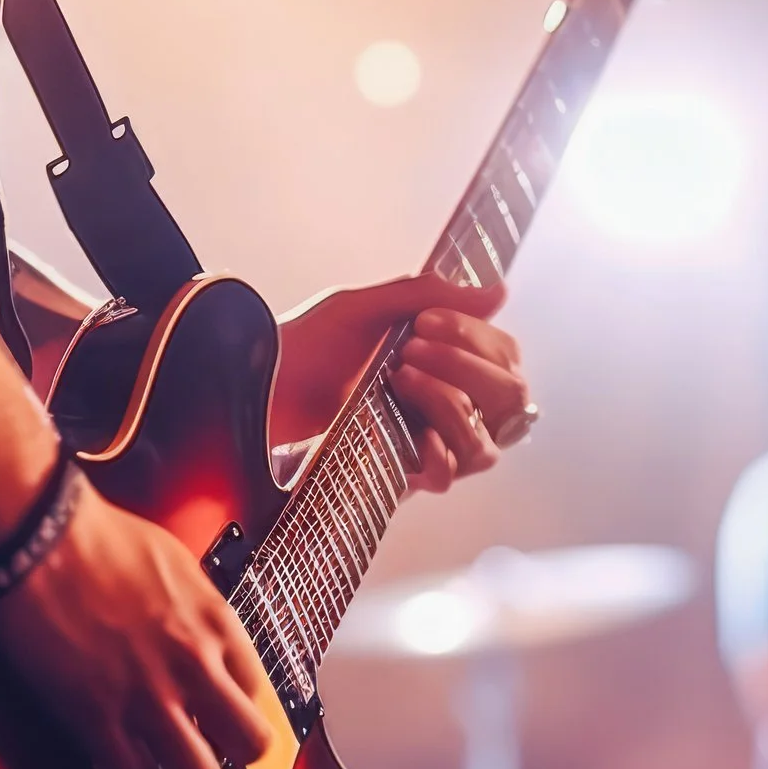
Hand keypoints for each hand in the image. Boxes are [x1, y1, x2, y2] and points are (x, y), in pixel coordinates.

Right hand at [0, 480, 274, 768]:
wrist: (41, 538)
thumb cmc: (101, 538)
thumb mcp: (177, 563)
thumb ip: (198, 607)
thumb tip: (199, 631)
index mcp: (217, 624)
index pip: (258, 692)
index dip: (237, 708)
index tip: (219, 714)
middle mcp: (195, 665)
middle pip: (250, 743)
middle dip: (233, 755)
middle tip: (208, 751)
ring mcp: (149, 696)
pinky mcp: (98, 717)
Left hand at [273, 275, 531, 492]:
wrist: (255, 388)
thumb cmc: (306, 348)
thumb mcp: (366, 308)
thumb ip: (432, 295)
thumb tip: (500, 292)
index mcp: (448, 365)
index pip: (506, 357)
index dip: (476, 336)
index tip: (424, 320)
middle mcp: (448, 408)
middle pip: (512, 398)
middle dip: (467, 364)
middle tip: (411, 348)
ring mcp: (428, 444)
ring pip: (486, 442)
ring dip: (448, 400)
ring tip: (400, 378)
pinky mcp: (402, 475)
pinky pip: (449, 474)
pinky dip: (433, 447)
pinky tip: (403, 427)